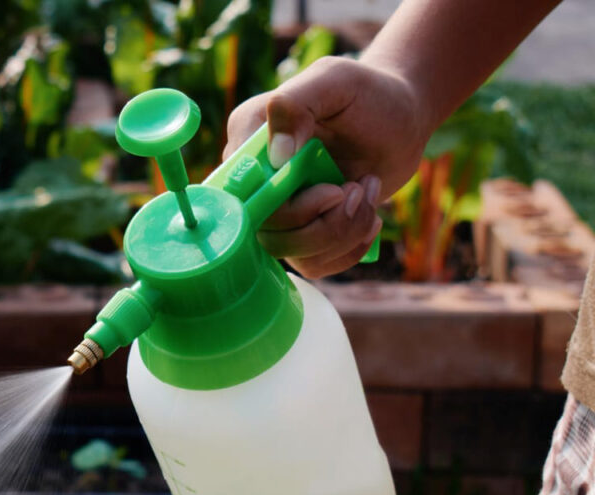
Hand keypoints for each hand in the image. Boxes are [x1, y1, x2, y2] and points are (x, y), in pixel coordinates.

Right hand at [224, 56, 429, 277]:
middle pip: (265, 231)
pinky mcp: (304, 233)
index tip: (331, 187)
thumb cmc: (367, 94)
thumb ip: (296, 104)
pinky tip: (369, 218)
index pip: (240, 192)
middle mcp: (255, 180)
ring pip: (290, 252)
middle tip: (354, 189)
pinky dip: (349, 249)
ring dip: (341, 232)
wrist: (401, 120)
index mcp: (248, 138)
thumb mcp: (335, 82)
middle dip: (321, 220)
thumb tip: (277, 154)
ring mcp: (278, 211)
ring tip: (365, 194)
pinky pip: (313, 265)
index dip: (281, 203)